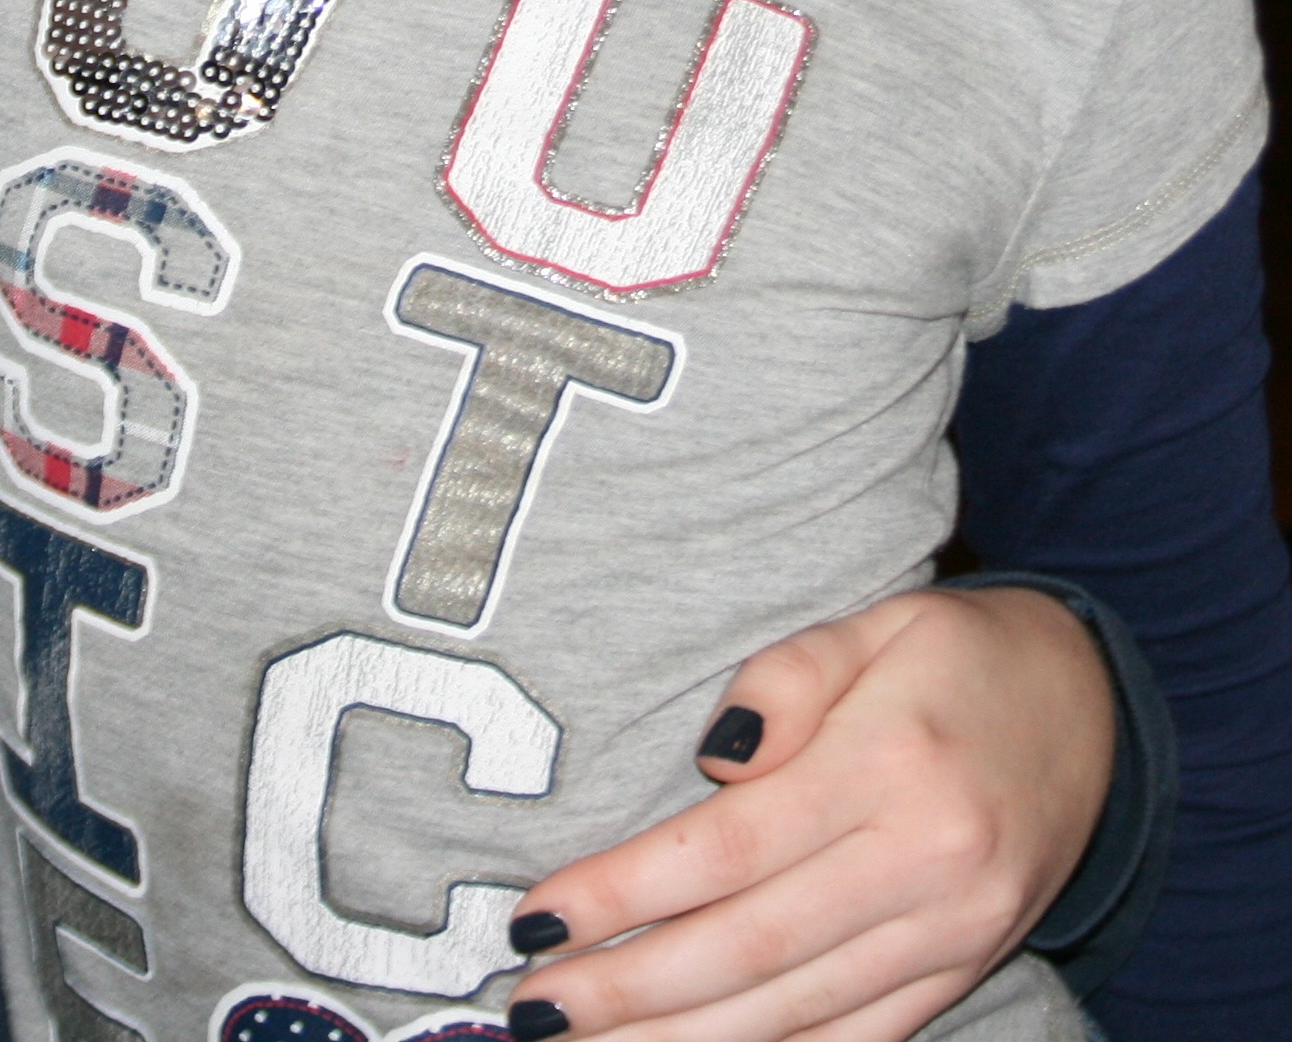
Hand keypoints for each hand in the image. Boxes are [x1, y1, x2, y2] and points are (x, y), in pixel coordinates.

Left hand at [504, 584, 1115, 1040]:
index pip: (730, 850)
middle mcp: (926, 868)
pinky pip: (858, 1038)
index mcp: (891, 768)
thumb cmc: (952, 654)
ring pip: (796, 1012)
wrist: (1091, 708)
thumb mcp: (870, 624)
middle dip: (630, 988)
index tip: (537, 916)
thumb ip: (786, 680)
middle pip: (751, 948)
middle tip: (533, 1005)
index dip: (626, 891)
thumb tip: (714, 759)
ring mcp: (950, 936)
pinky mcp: (961, 973)